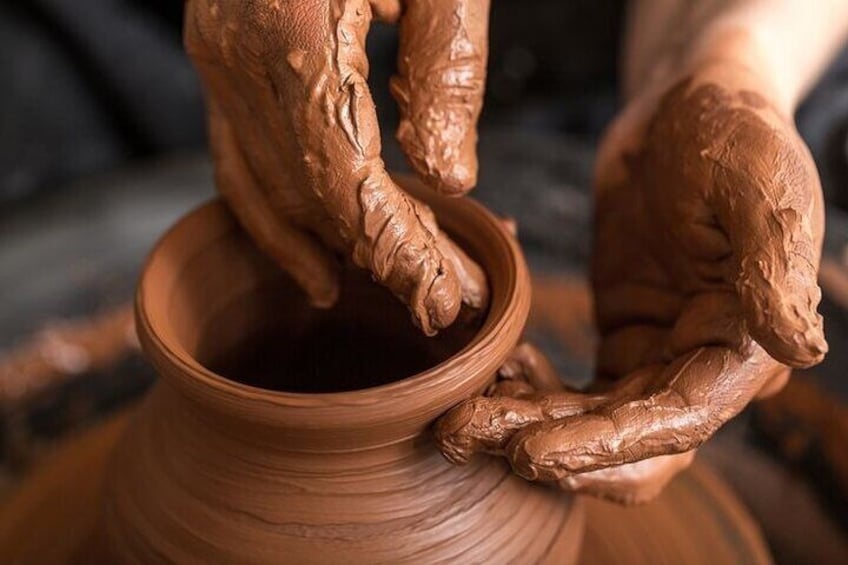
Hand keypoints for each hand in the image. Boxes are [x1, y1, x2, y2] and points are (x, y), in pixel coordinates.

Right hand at [184, 0, 488, 334]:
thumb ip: (443, 72)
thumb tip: (446, 180)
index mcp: (295, 30)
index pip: (348, 182)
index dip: (397, 250)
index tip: (448, 300)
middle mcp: (235, 54)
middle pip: (307, 196)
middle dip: (375, 258)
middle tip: (439, 303)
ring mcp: (213, 57)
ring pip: (262, 189)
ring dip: (324, 249)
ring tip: (382, 291)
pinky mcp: (216, 56)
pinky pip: (234, 159)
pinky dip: (273, 217)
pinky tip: (310, 256)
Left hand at [435, 60, 827, 503]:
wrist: (687, 103)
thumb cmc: (732, 133)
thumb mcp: (758, 188)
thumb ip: (773, 269)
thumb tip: (798, 349)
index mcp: (742, 346)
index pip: (675, 421)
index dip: (604, 446)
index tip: (529, 453)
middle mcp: (701, 364)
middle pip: (626, 439)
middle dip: (550, 450)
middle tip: (462, 435)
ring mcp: (656, 351)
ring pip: (591, 419)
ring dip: (525, 424)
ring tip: (455, 418)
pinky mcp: (622, 330)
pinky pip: (572, 382)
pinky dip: (528, 386)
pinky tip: (488, 369)